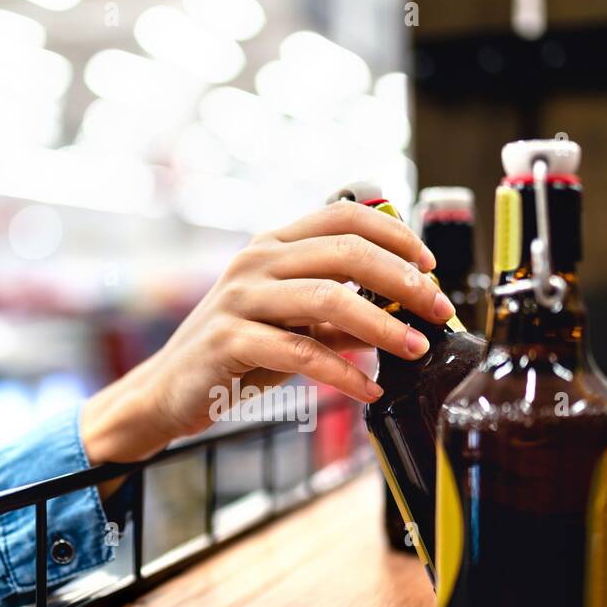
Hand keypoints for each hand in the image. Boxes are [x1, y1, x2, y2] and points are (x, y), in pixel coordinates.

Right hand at [81, 200, 453, 464]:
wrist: (169, 390)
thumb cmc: (233, 354)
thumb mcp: (293, 326)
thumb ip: (341, 318)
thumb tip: (400, 317)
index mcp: (272, 245)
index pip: (344, 216)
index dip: (395, 234)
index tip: (428, 264)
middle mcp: (256, 262)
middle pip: (346, 253)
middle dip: (403, 281)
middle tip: (437, 309)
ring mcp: (241, 299)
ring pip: (329, 300)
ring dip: (383, 326)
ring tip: (415, 348)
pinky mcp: (231, 341)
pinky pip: (302, 353)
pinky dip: (344, 373)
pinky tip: (370, 388)